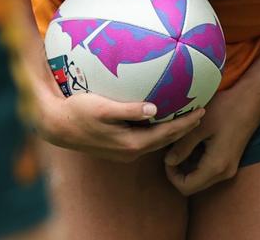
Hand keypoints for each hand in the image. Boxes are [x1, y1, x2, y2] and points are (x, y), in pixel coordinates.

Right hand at [37, 91, 204, 162]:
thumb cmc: (78, 112)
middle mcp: (130, 152)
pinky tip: (159, 117)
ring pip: (155, 141)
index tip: (201, 111)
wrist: (57, 126)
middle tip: (201, 112)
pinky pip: (145, 138)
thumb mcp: (103, 108)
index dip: (185, 124)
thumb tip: (155, 109)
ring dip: (171, 129)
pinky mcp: (117, 146)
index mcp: (131, 144)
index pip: (166, 134)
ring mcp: (124, 151)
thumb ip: (130, 110)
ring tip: (185, 115)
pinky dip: (157, 129)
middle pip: (165, 140)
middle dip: (184, 128)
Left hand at [163, 86, 259, 195]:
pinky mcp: (230, 161)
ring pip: (201, 178)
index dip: (171, 176)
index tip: (165, 158)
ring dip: (187, 167)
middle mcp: (224, 173)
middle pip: (194, 185)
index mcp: (215, 166)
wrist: (251, 101)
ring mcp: (229, 168)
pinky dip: (197, 162)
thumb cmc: (225, 109)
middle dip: (178, 172)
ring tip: (180, 146)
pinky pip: (209, 170)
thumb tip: (167, 161)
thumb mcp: (199, 126)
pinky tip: (193, 144)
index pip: (186, 187)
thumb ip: (182, 146)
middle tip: (170, 152)